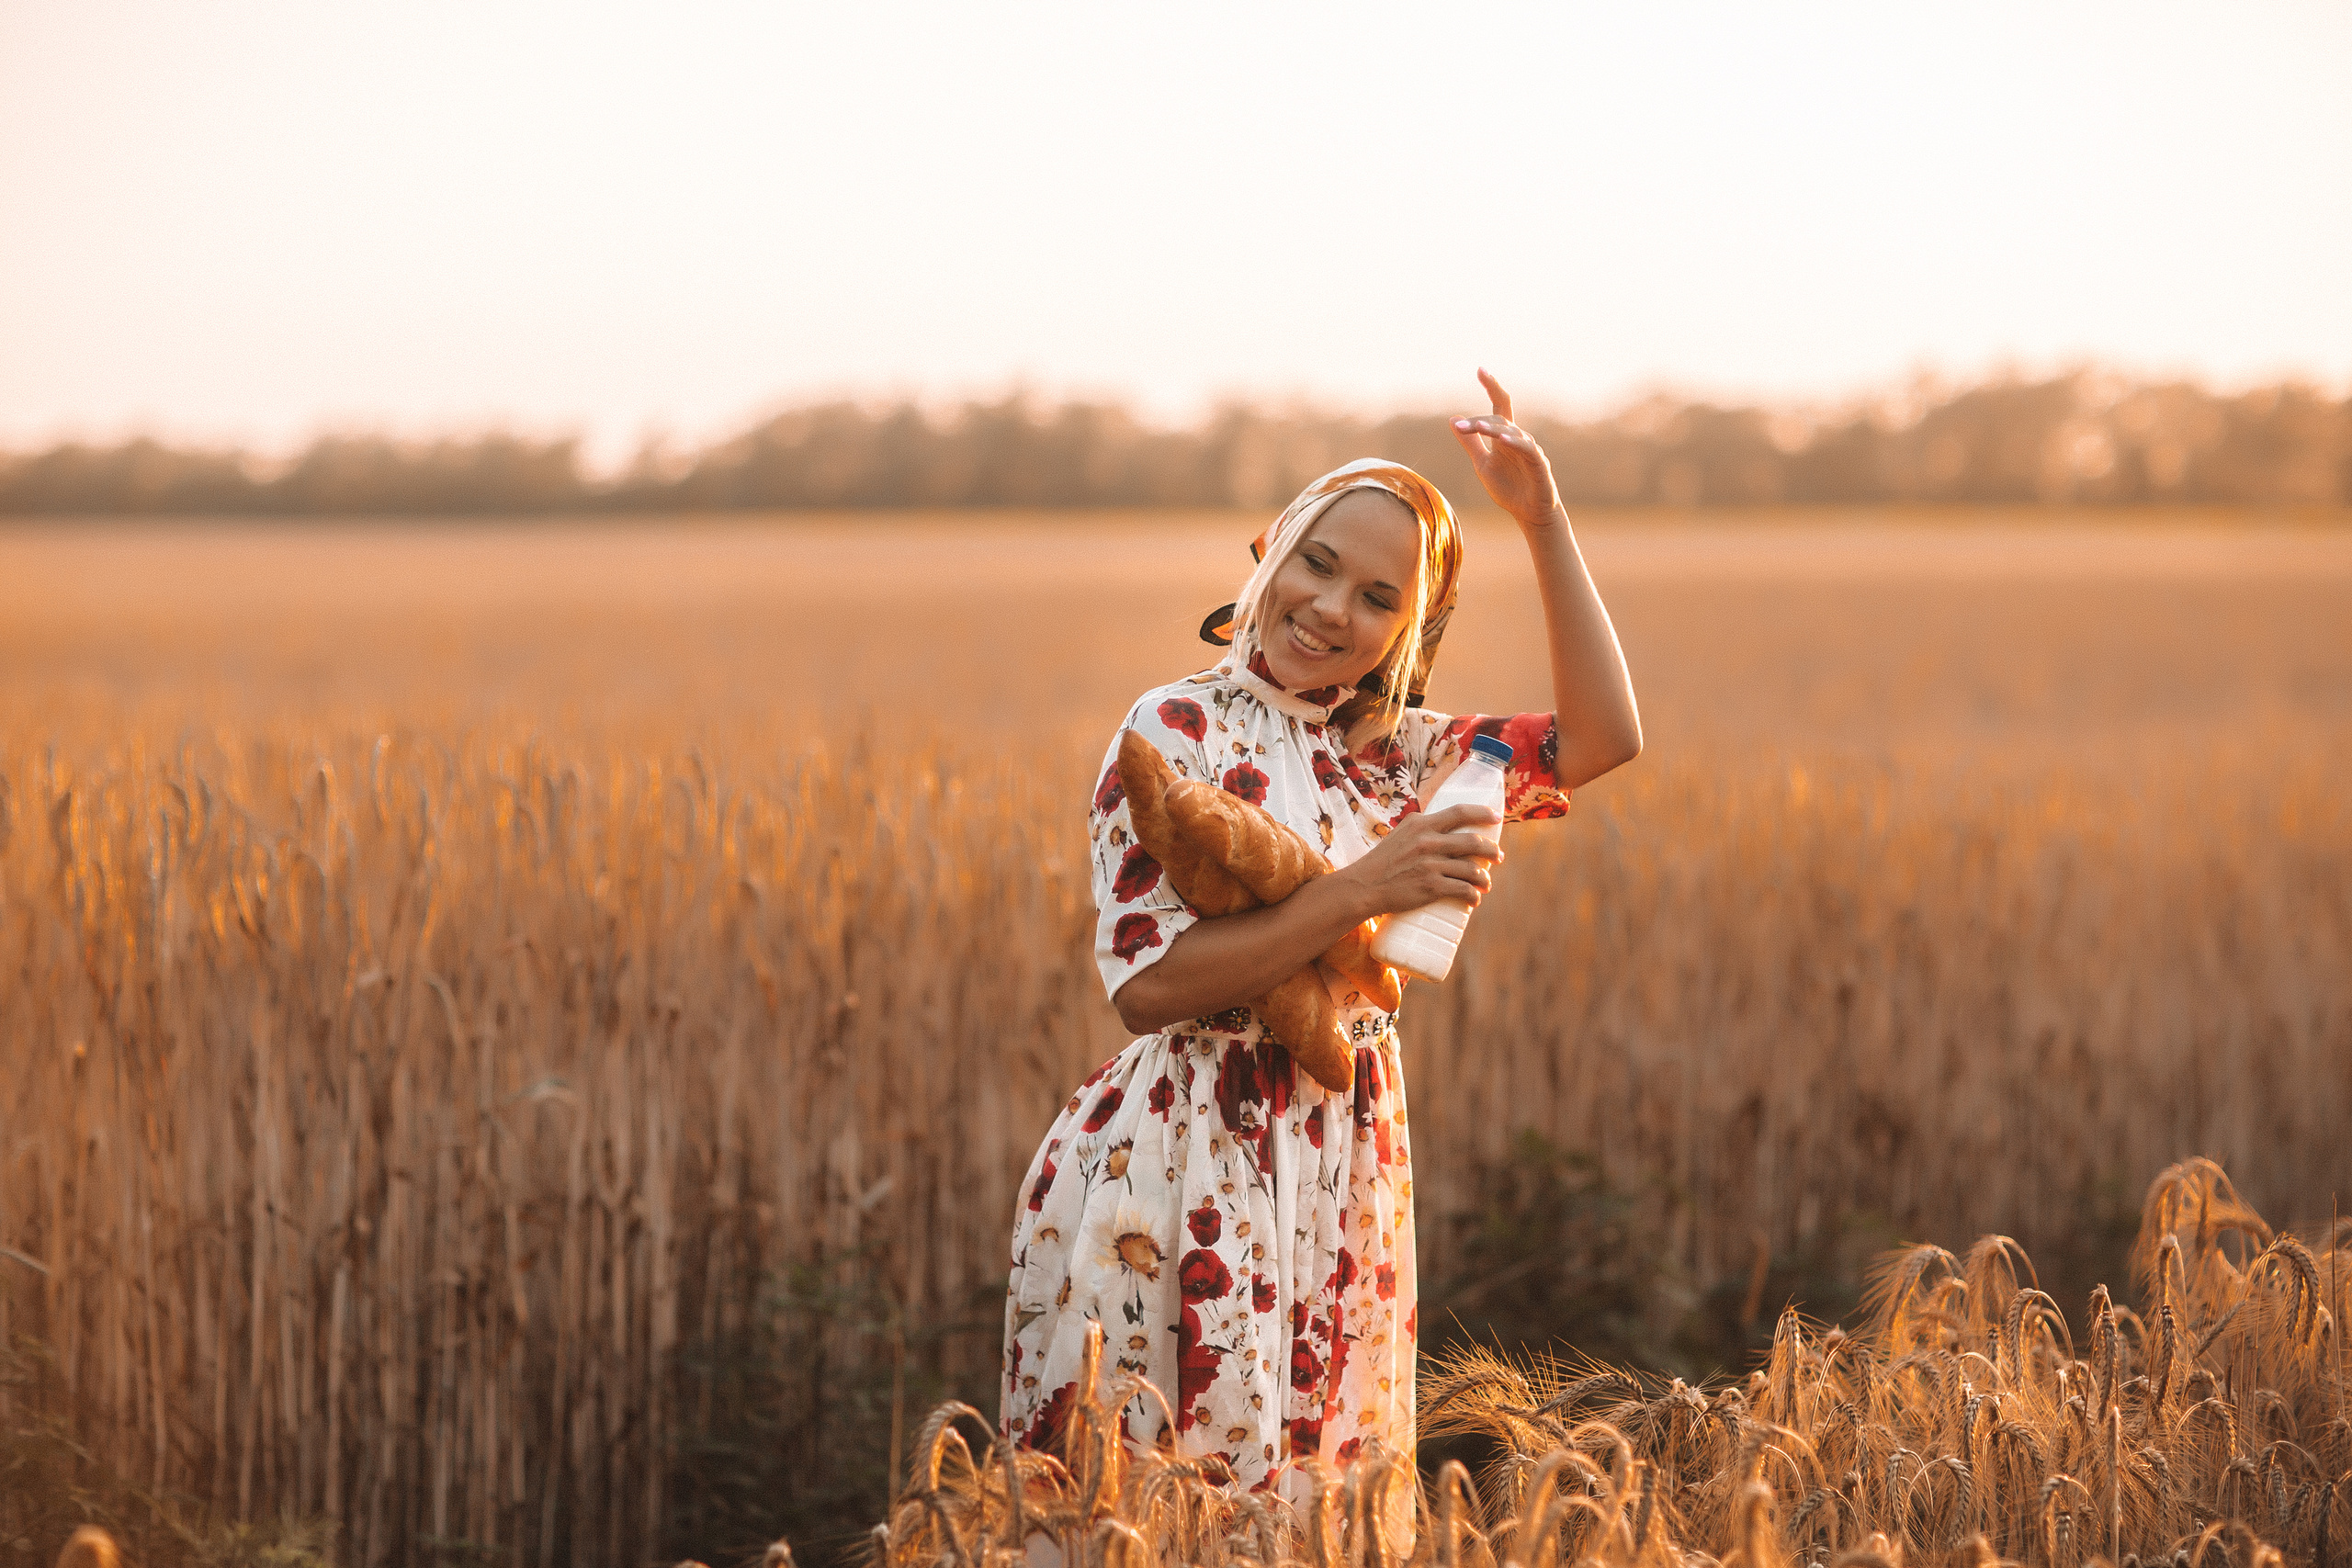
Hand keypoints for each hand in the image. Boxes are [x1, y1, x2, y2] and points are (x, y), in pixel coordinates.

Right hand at [1337, 803, 1504, 916]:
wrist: (1364, 887)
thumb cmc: (1382, 862)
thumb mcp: (1401, 834)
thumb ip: (1423, 830)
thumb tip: (1447, 831)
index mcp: (1421, 824)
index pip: (1460, 812)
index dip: (1483, 813)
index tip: (1497, 817)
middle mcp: (1428, 841)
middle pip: (1473, 841)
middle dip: (1492, 850)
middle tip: (1497, 857)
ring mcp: (1431, 864)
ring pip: (1473, 869)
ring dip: (1485, 878)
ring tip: (1486, 883)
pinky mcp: (1431, 886)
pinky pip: (1464, 890)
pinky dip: (1474, 895)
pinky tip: (1475, 898)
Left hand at [1450, 368, 1562, 527]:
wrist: (1529, 514)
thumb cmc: (1508, 488)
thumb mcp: (1482, 465)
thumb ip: (1469, 443)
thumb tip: (1452, 419)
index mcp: (1504, 437)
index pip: (1499, 406)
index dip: (1491, 387)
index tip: (1480, 369)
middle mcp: (1518, 438)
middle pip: (1499, 420)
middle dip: (1479, 423)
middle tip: (1461, 426)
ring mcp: (1530, 450)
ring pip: (1512, 432)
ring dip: (1494, 429)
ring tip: (1478, 428)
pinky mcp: (1539, 464)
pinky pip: (1528, 450)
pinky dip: (1515, 443)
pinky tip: (1503, 440)